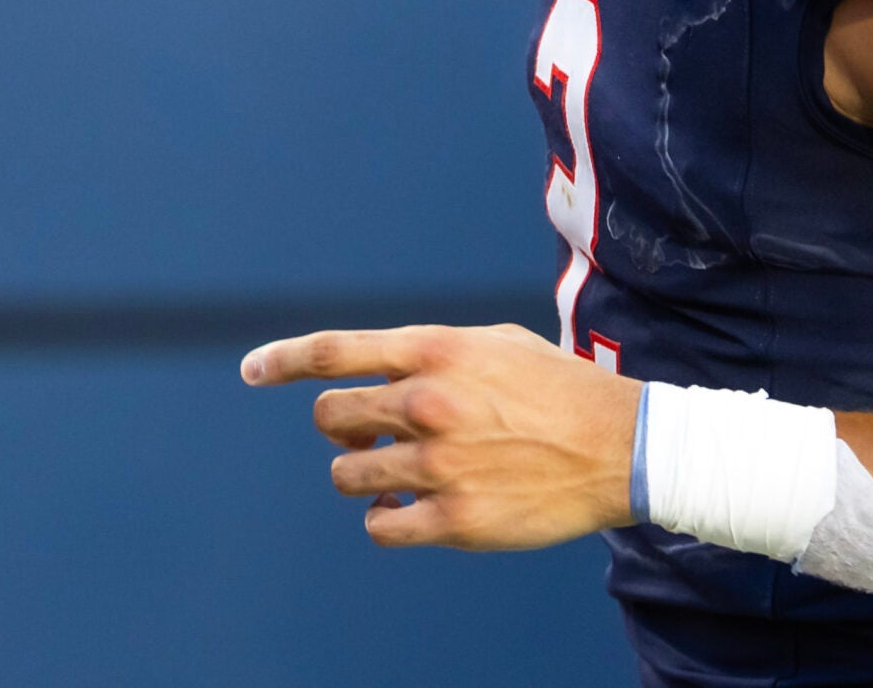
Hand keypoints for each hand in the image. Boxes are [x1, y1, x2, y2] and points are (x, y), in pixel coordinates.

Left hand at [243, 322, 642, 548]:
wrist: (619, 447)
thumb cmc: (558, 389)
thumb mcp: (496, 345)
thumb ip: (431, 357)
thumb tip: (375, 379)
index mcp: (438, 352)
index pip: (335, 352)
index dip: (283, 360)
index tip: (252, 370)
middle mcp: (430, 405)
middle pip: (332, 418)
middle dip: (343, 427)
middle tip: (370, 435)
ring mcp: (439, 465)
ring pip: (348, 475)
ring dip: (364, 475)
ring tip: (397, 475)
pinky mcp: (454, 520)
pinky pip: (380, 526)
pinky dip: (386, 519)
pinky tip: (408, 510)